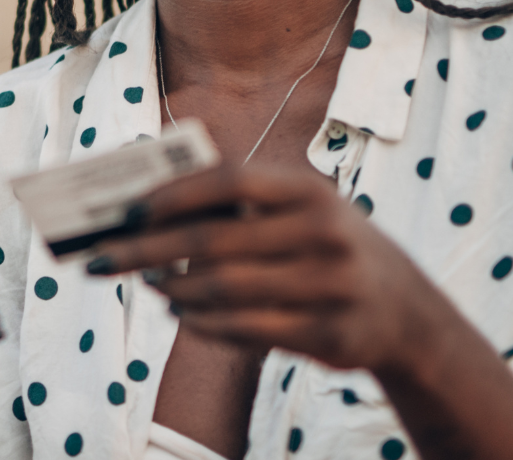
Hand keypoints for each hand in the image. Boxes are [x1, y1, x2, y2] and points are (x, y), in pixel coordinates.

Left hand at [83, 163, 438, 372]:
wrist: (407, 310)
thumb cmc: (327, 248)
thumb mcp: (301, 211)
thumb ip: (240, 207)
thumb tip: (148, 206)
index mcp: (310, 191)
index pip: (230, 181)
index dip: (175, 193)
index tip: (129, 208)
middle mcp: (323, 233)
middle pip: (214, 241)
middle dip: (148, 250)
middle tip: (105, 256)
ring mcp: (330, 285)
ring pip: (224, 290)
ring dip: (174, 290)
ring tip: (150, 285)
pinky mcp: (329, 333)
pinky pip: (246, 329)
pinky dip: (204, 323)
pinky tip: (183, 315)